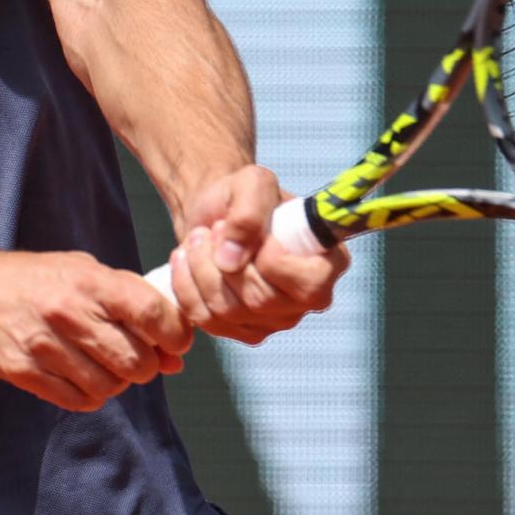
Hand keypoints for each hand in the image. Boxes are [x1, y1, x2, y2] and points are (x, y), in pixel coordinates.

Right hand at [0, 249, 191, 411]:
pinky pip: (78, 400)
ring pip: (109, 387)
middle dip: (146, 366)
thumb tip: (176, 355)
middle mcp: (69, 312)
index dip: (175, 334)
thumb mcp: (86, 273)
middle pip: (136, 361)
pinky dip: (89, 395)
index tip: (176, 342)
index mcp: (90, 281)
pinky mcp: (25, 372)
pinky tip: (81, 376)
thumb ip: (132, 305)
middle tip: (135, 356)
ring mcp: (45, 345)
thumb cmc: (39, 279)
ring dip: (116, 382)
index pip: (152, 312)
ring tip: (104, 365)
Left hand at [165, 165, 348, 344]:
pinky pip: (205, 319)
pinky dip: (185, 285)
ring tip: (199, 238)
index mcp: (329, 263)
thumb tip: (231, 259)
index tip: (250, 230)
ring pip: (227, 311)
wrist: (215, 214)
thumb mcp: (251, 183)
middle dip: (223, 258)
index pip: (307, 285)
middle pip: (259, 300)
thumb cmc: (243, 197)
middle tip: (214, 228)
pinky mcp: (242, 331)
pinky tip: (187, 259)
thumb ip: (249, 211)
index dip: (269, 259)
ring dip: (201, 267)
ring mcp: (276, 320)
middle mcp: (309, 299)